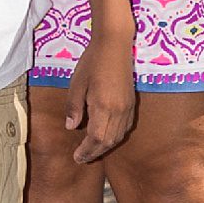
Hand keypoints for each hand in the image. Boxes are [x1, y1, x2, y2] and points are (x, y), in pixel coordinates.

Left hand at [63, 36, 138, 163]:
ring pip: (118, 136)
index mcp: (103, 106)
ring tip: (92, 151)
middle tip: (82, 158)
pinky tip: (106, 137)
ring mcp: (127, 107)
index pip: (95, 138)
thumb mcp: (77, 83)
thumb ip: (74, 107)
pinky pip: (125, 127)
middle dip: (95, 153)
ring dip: (105, 147)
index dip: (86, 151)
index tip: (76, 157)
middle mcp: (118, 111)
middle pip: (108, 141)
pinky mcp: (132, 103)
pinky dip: (115, 137)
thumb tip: (71, 127)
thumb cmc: (92, 61)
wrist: (114, 44)